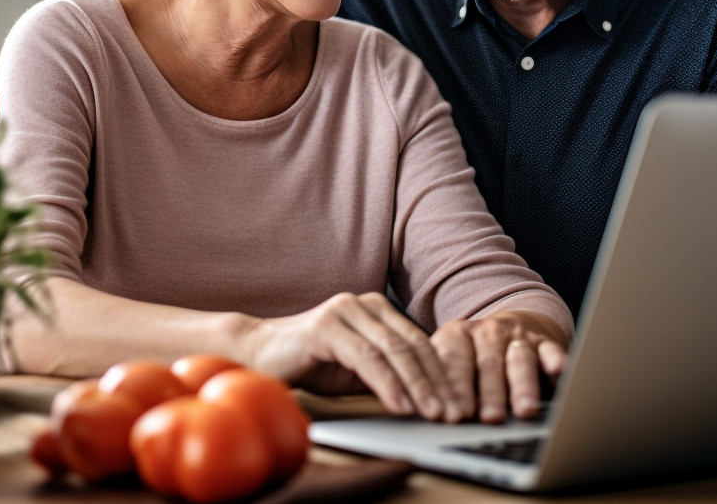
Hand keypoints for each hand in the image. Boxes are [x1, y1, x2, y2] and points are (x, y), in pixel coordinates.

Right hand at [246, 292, 458, 420]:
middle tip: (454, 413)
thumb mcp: (358, 371)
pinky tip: (401, 405)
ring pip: (394, 351)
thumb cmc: (309, 363)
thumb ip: (389, 374)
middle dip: (438, 383)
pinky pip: (367, 358)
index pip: (421, 342)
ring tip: (433, 413)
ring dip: (418, 386)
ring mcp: (346, 310)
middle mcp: (365, 303)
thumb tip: (431, 397)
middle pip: (413, 346)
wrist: (257, 353)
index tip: (459, 404)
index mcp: (377, 309)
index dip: (443, 374)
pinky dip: (388, 384)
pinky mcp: (327, 326)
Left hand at [430, 312, 566, 423]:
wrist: (509, 329)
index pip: (453, 361)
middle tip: (489, 419)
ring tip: (524, 410)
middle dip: (490, 394)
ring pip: (520, 360)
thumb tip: (433, 418)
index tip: (454, 417)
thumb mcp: (451, 364)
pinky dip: (556, 361)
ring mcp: (517, 336)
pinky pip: (551, 351)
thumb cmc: (473, 358)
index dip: (454, 389)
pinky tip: (559, 373)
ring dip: (522, 386)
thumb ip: (443, 386)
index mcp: (456, 335)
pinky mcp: (544, 342)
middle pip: (488, 363)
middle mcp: (487, 332)